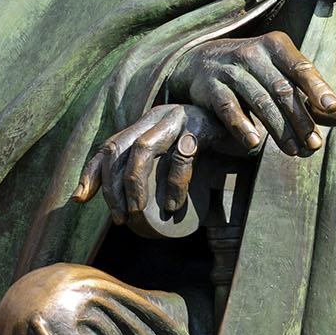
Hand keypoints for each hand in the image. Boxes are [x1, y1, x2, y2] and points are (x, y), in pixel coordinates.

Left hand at [72, 103, 241, 225]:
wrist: (255, 135)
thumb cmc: (217, 153)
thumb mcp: (181, 162)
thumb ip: (160, 172)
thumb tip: (131, 209)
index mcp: (149, 122)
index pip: (110, 144)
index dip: (91, 171)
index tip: (80, 199)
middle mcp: (160, 116)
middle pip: (120, 147)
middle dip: (112, 186)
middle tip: (121, 218)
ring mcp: (181, 118)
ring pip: (142, 149)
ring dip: (134, 185)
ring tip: (139, 214)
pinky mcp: (203, 127)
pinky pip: (181, 156)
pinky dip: (174, 184)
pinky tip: (175, 207)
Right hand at [167, 30, 335, 156]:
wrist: (201, 62)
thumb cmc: (253, 71)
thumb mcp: (280, 74)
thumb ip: (309, 95)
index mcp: (276, 45)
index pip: (301, 67)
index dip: (318, 88)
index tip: (333, 108)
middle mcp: (252, 52)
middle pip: (282, 89)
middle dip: (301, 118)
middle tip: (315, 144)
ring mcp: (230, 68)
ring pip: (259, 100)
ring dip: (278, 128)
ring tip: (294, 151)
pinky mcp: (209, 86)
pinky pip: (228, 107)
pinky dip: (241, 125)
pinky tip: (254, 143)